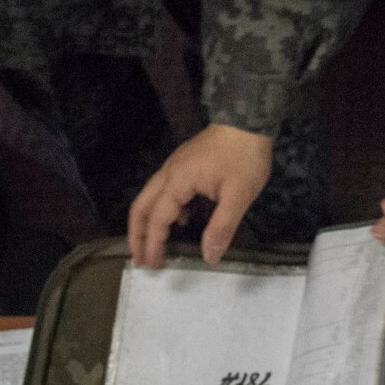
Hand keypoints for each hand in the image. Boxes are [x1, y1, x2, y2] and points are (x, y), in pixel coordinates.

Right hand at [127, 123, 273, 268]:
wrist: (248, 118)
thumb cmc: (244, 157)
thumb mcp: (238, 195)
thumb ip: (222, 228)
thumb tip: (209, 257)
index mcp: (177, 181)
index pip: (157, 219)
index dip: (153, 244)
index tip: (152, 265)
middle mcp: (169, 173)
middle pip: (141, 206)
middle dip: (137, 234)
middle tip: (139, 259)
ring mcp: (175, 166)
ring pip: (150, 197)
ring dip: (148, 222)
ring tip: (153, 245)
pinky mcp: (185, 163)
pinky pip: (165, 190)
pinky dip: (165, 210)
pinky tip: (183, 221)